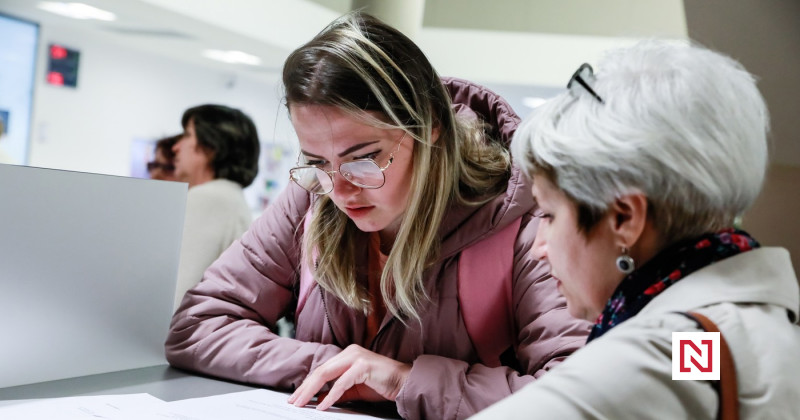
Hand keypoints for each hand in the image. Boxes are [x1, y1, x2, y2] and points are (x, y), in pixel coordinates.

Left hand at [287, 344, 410, 410]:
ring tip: (302, 403)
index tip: (296, 398)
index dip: (307, 384)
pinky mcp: (363, 366)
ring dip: (312, 391)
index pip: (322, 370)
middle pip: (321, 371)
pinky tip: (323, 405)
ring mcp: (356, 357)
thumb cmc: (381, 384)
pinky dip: (331, 395)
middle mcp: (350, 352)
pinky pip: (342, 382)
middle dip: (305, 388)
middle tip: (293, 402)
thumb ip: (337, 393)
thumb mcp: (354, 391)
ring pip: (327, 374)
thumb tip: (320, 399)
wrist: (404, 382)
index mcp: (347, 355)